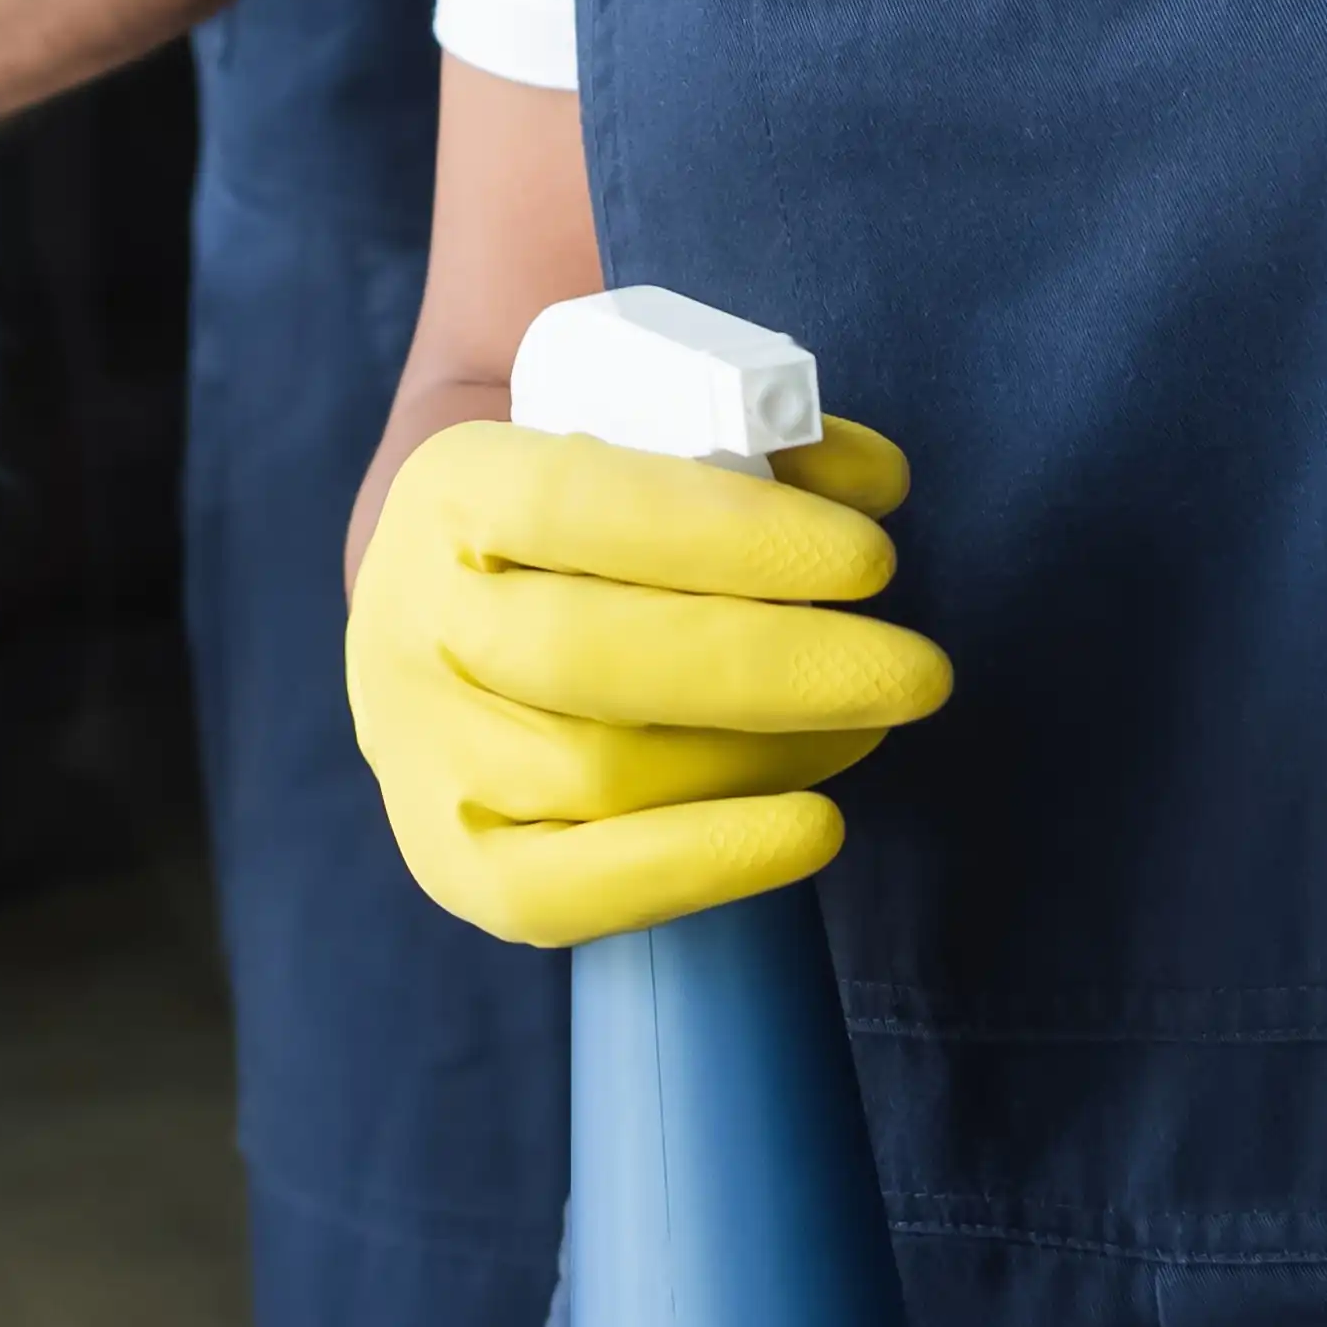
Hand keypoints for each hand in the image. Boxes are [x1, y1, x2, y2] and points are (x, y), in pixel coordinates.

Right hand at [347, 410, 943, 944]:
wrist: (447, 597)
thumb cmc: (583, 511)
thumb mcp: (635, 434)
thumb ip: (752, 439)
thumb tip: (875, 481)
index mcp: (448, 488)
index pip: (578, 505)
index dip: (732, 535)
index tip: (869, 559)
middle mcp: (409, 620)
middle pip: (590, 656)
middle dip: (778, 666)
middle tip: (917, 668)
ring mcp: (419, 747)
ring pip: (596, 773)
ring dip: (764, 755)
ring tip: (866, 723)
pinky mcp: (449, 855)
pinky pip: (561, 892)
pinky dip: (699, 868)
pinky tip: (811, 828)